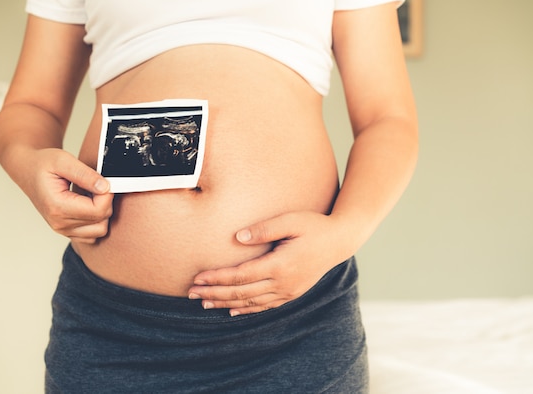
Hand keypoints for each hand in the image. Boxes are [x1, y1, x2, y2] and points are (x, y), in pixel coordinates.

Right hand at [25, 148, 113, 243]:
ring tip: (91, 195)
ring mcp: (63, 229)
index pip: (98, 210)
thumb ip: (85, 174)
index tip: (104, 182)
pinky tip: (88, 205)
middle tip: (96, 186)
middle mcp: (60, 223)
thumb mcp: (63, 160)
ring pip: (99, 230)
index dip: (107, 195)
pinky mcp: (67, 231)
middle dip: (105, 202)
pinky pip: (91, 235)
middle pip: (101, 221)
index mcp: (58, 207)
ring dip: (102, 213)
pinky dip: (96, 221)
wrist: (27, 171)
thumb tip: (105, 187)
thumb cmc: (42, 165)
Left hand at [188, 211, 349, 315]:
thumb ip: (264, 229)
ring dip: (226, 303)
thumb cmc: (314, 226)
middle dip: (214, 293)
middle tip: (191, 294)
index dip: (217, 278)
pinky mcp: (292, 293)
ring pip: (251, 302)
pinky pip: (264, 306)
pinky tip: (232, 311)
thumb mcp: (290, 220)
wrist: (340, 241)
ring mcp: (288, 291)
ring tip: (205, 303)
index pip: (241, 275)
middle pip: (241, 292)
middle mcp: (283, 283)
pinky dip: (246, 309)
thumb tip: (237, 237)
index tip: (198, 278)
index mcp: (280, 265)